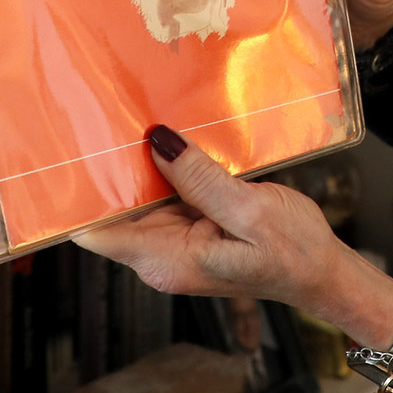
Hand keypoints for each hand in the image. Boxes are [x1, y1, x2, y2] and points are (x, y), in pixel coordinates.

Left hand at [74, 125, 392, 349]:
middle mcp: (162, 257)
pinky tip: (168, 145)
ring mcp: (173, 245)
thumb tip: (158, 143)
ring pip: (138, 201)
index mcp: (168, 260)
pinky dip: (164, 174)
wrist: (322, 271)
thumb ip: (200, 179)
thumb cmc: (294, 252)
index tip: (70, 158)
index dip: (78, 197)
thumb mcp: (250, 209)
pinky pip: (164, 199)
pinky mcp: (189, 231)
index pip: (96, 233)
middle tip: (105, 120)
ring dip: (138, 169)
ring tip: (133, 123)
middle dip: (108, 172)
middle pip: (112, 212)